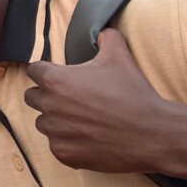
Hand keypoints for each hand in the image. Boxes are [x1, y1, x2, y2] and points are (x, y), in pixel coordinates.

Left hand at [24, 28, 169, 173]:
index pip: (34, 71)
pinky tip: (89, 138)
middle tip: (72, 99)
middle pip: (33, 97)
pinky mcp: (64, 154)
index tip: (61, 77)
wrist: (153, 134)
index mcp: (54, 80)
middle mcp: (48, 106)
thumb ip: (105, 37)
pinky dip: (68, 143)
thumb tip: (102, 32)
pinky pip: (57, 145)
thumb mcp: (120, 56)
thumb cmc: (133, 93)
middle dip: (48, 96)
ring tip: (83, 120)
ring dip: (57, 121)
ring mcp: (55, 132)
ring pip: (44, 123)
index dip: (47, 72)